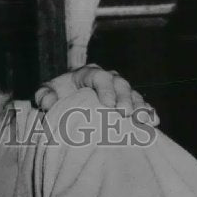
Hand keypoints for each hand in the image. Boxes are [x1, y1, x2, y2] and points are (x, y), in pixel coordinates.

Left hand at [34, 64, 157, 125]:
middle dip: (125, 98)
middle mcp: (106, 78)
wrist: (64, 104)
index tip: (108, 105)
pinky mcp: (126, 103)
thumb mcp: (45, 94)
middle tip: (125, 114)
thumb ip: (44, 95)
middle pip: (120, 84)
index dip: (106, 89)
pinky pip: (140, 105)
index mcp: (87, 73)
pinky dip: (147, 112)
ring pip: (133, 94)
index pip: (99, 77)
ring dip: (139, 106)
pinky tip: (153, 122)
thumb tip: (49, 102)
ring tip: (143, 120)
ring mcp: (118, 90)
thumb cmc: (54, 98)